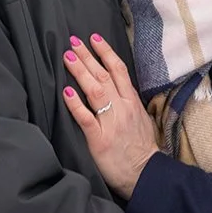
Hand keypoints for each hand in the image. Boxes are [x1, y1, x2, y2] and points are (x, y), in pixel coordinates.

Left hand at [61, 35, 158, 198]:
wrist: (145, 174)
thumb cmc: (141, 148)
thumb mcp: (141, 118)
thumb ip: (128, 101)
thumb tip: (117, 86)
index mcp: (132, 101)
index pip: (118, 70)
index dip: (106, 52)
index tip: (94, 38)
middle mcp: (122, 108)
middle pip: (103, 75)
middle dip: (87, 56)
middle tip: (73, 41)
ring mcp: (111, 123)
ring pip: (95, 91)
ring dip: (80, 72)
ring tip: (68, 57)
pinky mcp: (99, 140)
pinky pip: (86, 119)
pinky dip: (76, 105)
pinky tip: (66, 92)